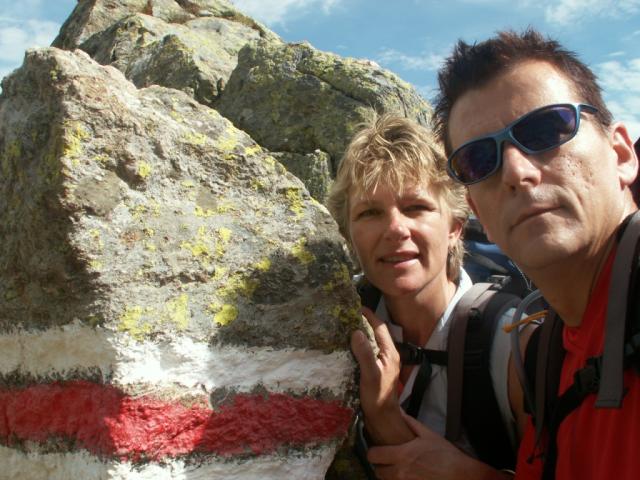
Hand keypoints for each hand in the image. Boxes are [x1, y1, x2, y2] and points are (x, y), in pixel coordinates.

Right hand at [351, 308, 412, 443]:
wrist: (381, 418)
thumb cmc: (377, 396)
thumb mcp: (370, 374)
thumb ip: (365, 353)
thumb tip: (356, 332)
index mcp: (389, 352)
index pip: (380, 327)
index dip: (369, 315)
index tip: (355, 307)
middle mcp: (387, 354)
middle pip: (376, 332)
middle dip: (363, 321)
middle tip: (346, 314)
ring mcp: (381, 362)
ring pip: (371, 341)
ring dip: (360, 332)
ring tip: (344, 326)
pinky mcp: (375, 369)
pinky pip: (366, 351)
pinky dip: (358, 344)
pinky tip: (346, 345)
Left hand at [368, 414, 504, 479]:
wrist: (461, 475)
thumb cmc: (446, 455)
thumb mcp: (428, 435)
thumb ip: (411, 424)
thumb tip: (400, 412)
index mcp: (402, 454)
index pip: (374, 455)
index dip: (373, 453)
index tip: (377, 450)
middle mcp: (400, 472)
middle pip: (377, 472)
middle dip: (380, 466)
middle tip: (387, 461)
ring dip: (389, 476)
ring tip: (397, 470)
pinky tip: (407, 476)